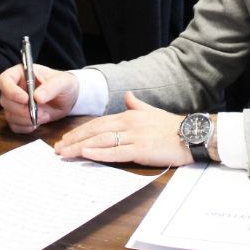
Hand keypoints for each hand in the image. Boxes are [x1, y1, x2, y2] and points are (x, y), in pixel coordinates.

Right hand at [0, 63, 78, 131]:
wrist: (68, 98)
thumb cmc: (64, 84)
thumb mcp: (62, 82)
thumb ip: (51, 87)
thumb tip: (37, 97)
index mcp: (21, 74)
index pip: (3, 80)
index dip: (10, 91)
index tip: (25, 99)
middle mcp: (14, 88)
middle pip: (5, 100)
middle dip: (21, 109)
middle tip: (39, 111)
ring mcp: (15, 104)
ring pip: (9, 115)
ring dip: (26, 119)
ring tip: (44, 116)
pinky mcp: (19, 117)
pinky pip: (15, 126)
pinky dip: (26, 127)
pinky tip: (38, 123)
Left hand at [53, 92, 191, 166]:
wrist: (191, 133)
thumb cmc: (171, 126)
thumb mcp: (151, 111)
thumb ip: (136, 104)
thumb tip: (128, 96)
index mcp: (129, 115)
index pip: (98, 122)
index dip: (80, 130)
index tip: (66, 138)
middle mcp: (128, 123)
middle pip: (95, 130)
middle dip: (74, 139)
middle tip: (57, 148)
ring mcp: (134, 136)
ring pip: (101, 141)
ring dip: (80, 147)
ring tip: (65, 153)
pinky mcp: (141, 149)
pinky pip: (116, 151)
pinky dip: (100, 152)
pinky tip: (86, 153)